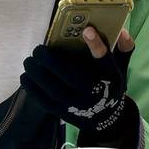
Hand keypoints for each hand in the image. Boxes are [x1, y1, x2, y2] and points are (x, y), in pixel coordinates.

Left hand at [20, 27, 139, 142]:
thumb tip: (122, 31)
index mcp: (107, 78)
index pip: (104, 60)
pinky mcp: (63, 113)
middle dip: (50, 60)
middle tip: (38, 49)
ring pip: (53, 88)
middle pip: (70, 75)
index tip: (87, 30)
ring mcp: (76, 105)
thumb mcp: (120, 69)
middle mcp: (92, 92)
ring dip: (36, 73)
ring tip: (29, 61)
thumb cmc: (109, 86)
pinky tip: (25, 76)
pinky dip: (32, 88)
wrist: (106, 118)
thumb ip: (123, 49)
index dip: (97, 45)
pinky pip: (44, 100)